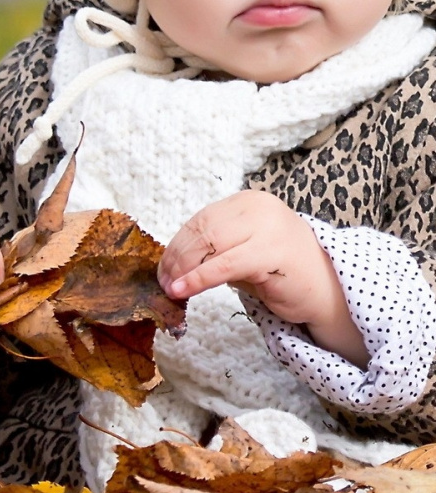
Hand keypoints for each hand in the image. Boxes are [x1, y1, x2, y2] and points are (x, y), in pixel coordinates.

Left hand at [158, 191, 367, 366]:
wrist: (329, 290)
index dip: (177, 244)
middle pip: (202, 230)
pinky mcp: (271, 253)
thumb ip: (216, 248)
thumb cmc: (283, 272)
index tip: (163, 267)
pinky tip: (182, 290)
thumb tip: (174, 262)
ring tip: (170, 289)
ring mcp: (267, 227)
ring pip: (209, 244)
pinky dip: (198, 279)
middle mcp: (258, 208)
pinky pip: (224, 265)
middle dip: (176, 258)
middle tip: (163, 281)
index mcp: (249, 202)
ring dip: (183, 269)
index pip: (202, 219)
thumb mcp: (244, 250)